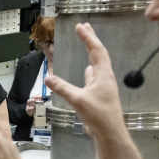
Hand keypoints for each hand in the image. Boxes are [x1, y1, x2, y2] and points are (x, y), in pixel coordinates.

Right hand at [43, 23, 127, 140]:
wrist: (110, 132)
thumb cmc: (99, 115)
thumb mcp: (78, 100)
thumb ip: (62, 88)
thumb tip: (48, 77)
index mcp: (103, 74)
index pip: (96, 50)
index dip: (88, 37)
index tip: (80, 26)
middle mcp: (105, 77)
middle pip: (99, 53)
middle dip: (92, 40)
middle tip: (85, 27)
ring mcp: (104, 85)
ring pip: (98, 64)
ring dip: (92, 53)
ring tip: (88, 44)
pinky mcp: (101, 94)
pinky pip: (95, 76)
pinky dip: (90, 69)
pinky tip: (87, 71)